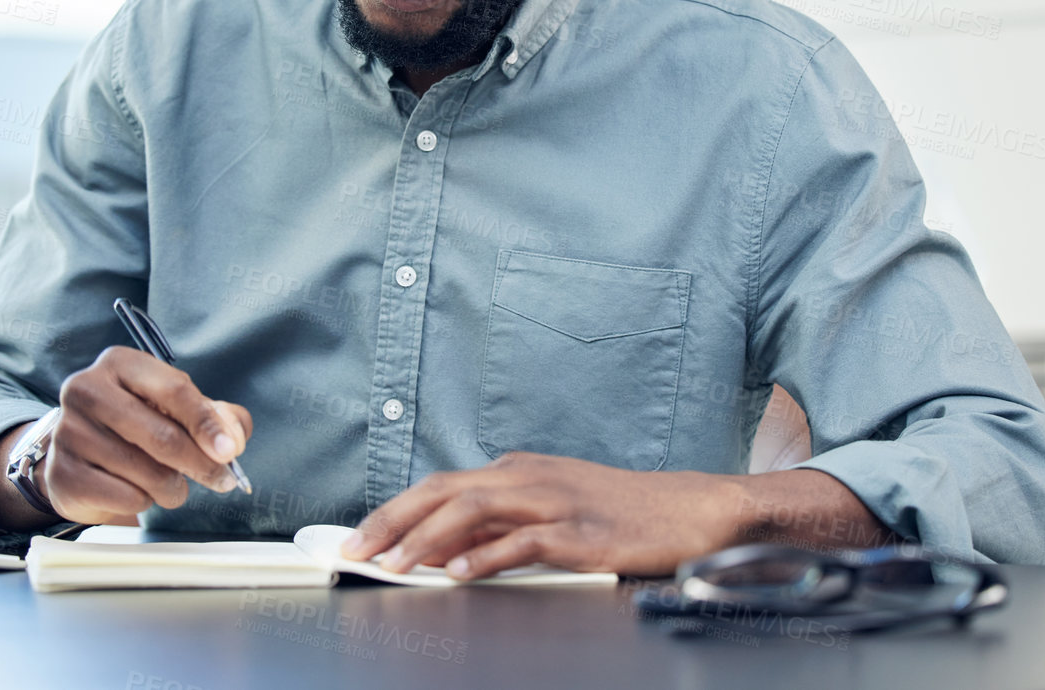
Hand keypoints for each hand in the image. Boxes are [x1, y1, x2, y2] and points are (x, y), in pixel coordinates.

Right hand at [40, 346, 252, 523]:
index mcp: (120, 363)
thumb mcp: (178, 410)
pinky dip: (143, 501)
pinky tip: (136, 491)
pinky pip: (125, 497)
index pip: (174, 389)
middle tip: (221, 480)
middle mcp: (87, 389)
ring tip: (170, 484)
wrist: (82, 459)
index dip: (207, 423)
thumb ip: (218, 417)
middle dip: (200, 464)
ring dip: (172, 487)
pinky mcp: (62, 473)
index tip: (230, 452)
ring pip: (146, 472)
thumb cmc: (138, 427)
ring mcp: (69, 432)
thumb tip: (232, 440)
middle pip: (162, 435)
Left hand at [340, 452, 746, 579]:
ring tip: (396, 565)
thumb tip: (443, 552)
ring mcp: (553, 500)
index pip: (439, 486)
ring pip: (473, 509)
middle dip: (392, 520)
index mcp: (517, 469)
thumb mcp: (550, 508)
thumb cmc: (620, 512)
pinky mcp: (579, 531)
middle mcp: (528, 476)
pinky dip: (485, 556)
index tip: (360, 537)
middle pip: (443, 490)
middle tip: (356, 550)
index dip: (393, 511)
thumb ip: (498, 526)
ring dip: (427, 539)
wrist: (688, 509)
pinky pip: (522, 540)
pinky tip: (460, 574)